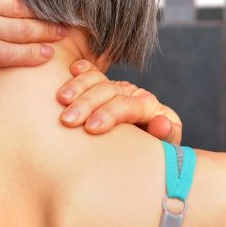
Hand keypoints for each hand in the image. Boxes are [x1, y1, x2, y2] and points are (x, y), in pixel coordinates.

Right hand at [56, 60, 182, 143]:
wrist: (138, 154)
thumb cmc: (146, 156)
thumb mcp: (160, 150)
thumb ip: (164, 137)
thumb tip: (162, 123)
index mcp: (149, 107)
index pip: (128, 105)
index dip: (109, 114)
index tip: (91, 128)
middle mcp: (132, 93)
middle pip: (109, 90)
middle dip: (87, 103)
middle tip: (68, 120)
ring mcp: (115, 88)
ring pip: (96, 79)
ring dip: (77, 87)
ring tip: (61, 100)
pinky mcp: (100, 87)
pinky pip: (90, 72)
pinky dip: (80, 70)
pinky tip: (70, 70)